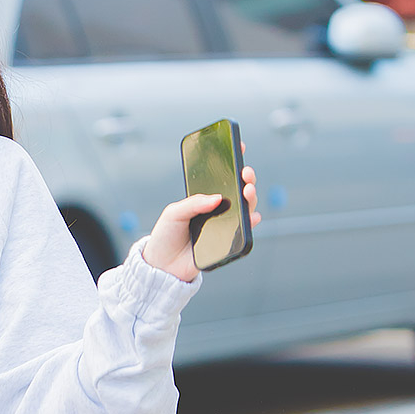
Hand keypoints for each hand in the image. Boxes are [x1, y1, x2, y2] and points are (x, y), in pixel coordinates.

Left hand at [142, 145, 260, 281]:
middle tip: (246, 173)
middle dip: (246, 179)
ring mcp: (222, 226)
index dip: (232, 163)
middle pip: (237, 192)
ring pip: (244, 209)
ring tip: (248, 190)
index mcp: (203, 200)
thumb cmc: (165, 236)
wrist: (161, 266)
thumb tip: (217, 198)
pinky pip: (243, 231)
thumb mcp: (174, 213)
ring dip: (251, 198)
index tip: (239, 147)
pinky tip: (253, 216)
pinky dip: (251, 222)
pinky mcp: (225, 243)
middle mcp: (216, 211)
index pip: (221, 179)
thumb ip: (194, 203)